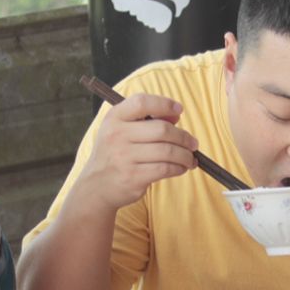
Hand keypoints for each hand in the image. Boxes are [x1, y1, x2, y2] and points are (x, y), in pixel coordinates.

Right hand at [72, 93, 199, 214]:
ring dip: (185, 155)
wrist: (96, 187)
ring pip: (167, 151)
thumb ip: (144, 120)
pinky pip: (165, 169)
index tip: (179, 110)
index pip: (141, 103)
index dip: (164, 104)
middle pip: (162, 129)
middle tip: (193, 143)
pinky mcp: (133, 177)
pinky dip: (179, 168)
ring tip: (190, 158)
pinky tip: (181, 168)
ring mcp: (124, 157)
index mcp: (114, 118)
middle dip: (183, 137)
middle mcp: (117, 135)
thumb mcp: (120, 131)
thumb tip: (174, 115)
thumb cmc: (114, 154)